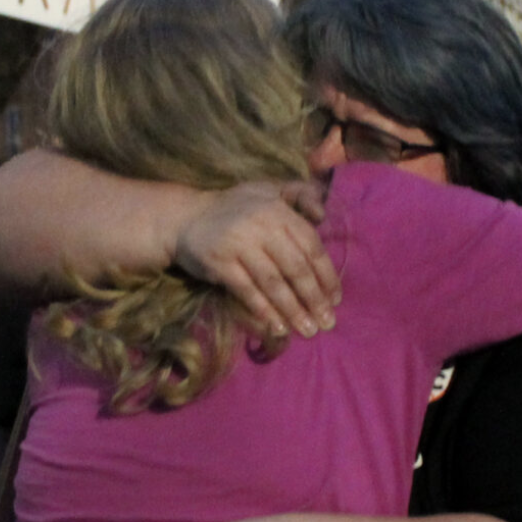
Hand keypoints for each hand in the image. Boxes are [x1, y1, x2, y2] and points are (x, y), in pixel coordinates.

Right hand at [173, 181, 339, 340]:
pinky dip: (264, 311)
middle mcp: (260, 226)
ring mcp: (238, 245)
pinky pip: (247, 291)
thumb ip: (300, 195)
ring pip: (273, 283)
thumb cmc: (235, 208)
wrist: (186, 218)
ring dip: (293, 310)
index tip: (335, 299)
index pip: (310, 245)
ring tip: (308, 330)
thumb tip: (323, 215)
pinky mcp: (220, 264)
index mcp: (277, 210)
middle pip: (295, 267)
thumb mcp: (269, 190)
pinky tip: (277, 327)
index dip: (326, 274)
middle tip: (327, 322)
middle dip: (314, 298)